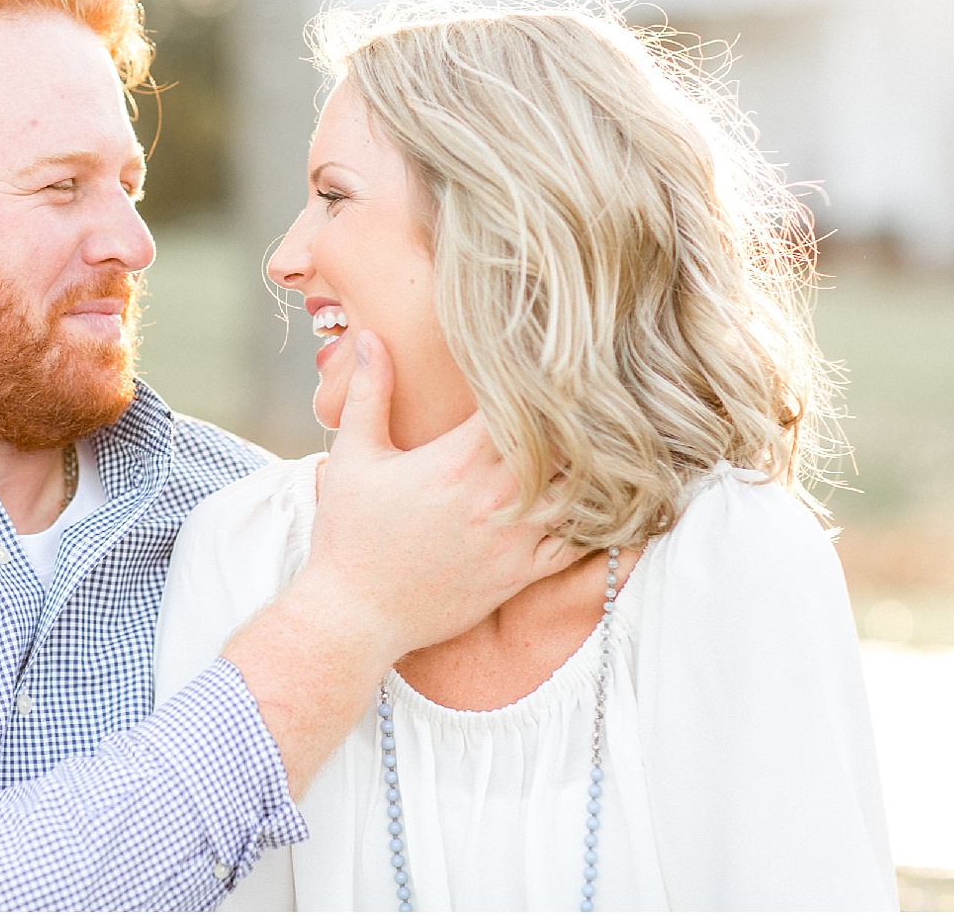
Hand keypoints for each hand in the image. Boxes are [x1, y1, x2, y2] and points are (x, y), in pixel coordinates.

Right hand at [302, 330, 579, 663]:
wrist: (355, 615)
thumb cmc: (349, 535)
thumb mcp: (353, 456)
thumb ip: (370, 393)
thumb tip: (373, 337)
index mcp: (456, 461)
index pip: (520, 405)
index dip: (538, 378)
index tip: (546, 358)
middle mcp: (495, 498)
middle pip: (565, 443)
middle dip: (577, 415)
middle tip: (593, 389)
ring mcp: (514, 539)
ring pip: (584, 492)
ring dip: (592, 464)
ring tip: (603, 438)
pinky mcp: (523, 574)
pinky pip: (581, 544)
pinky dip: (596, 518)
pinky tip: (600, 497)